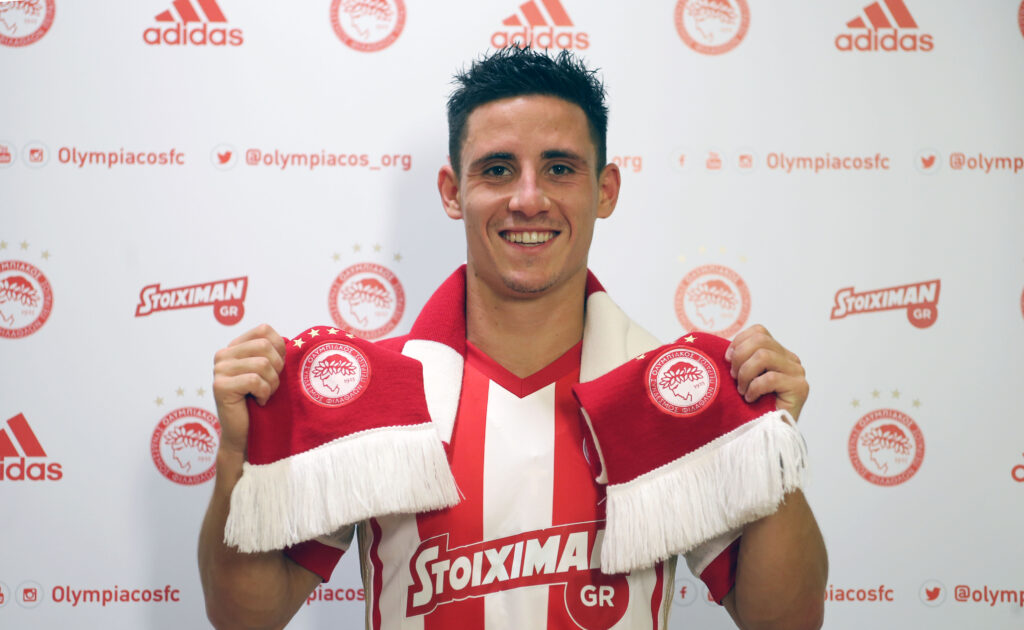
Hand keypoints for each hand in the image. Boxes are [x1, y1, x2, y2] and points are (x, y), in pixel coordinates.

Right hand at [212, 324, 285, 455]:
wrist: (247, 434)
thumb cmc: (262, 401)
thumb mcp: (270, 372)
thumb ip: (274, 353)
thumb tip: (292, 341)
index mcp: (236, 347)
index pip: (264, 330)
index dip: (280, 348)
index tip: (279, 368)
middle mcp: (223, 354)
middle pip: (265, 345)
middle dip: (277, 368)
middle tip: (272, 385)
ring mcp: (219, 370)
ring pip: (262, 364)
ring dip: (272, 384)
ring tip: (266, 395)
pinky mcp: (219, 386)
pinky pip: (254, 380)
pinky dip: (264, 393)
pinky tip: (260, 402)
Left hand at [725, 324, 808, 421]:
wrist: (767, 435)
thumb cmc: (751, 408)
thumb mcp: (742, 378)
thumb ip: (740, 361)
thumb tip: (724, 350)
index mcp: (778, 353)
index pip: (759, 331)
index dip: (739, 342)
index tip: (727, 361)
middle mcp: (790, 360)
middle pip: (760, 340)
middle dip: (739, 357)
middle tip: (733, 378)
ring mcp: (797, 373)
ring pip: (764, 356)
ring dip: (745, 374)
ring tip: (741, 390)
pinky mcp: (800, 388)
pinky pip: (771, 378)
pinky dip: (754, 388)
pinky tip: (750, 399)